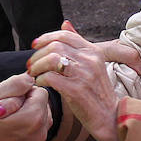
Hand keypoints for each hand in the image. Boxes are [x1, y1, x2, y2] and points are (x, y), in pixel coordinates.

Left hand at [28, 23, 131, 140]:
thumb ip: (77, 44)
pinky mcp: (76, 90)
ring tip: (34, 74)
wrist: (109, 117)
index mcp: (94, 51)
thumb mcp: (91, 64)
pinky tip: (40, 83)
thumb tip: (65, 23)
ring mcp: (84, 75)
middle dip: (38, 55)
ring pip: (52, 59)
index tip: (34, 45)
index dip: (46, 38)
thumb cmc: (96, 92)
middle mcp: (90, 60)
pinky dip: (40, 79)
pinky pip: (50, 77)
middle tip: (31, 65)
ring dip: (37, 66)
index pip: (65, 35)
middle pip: (55, 46)